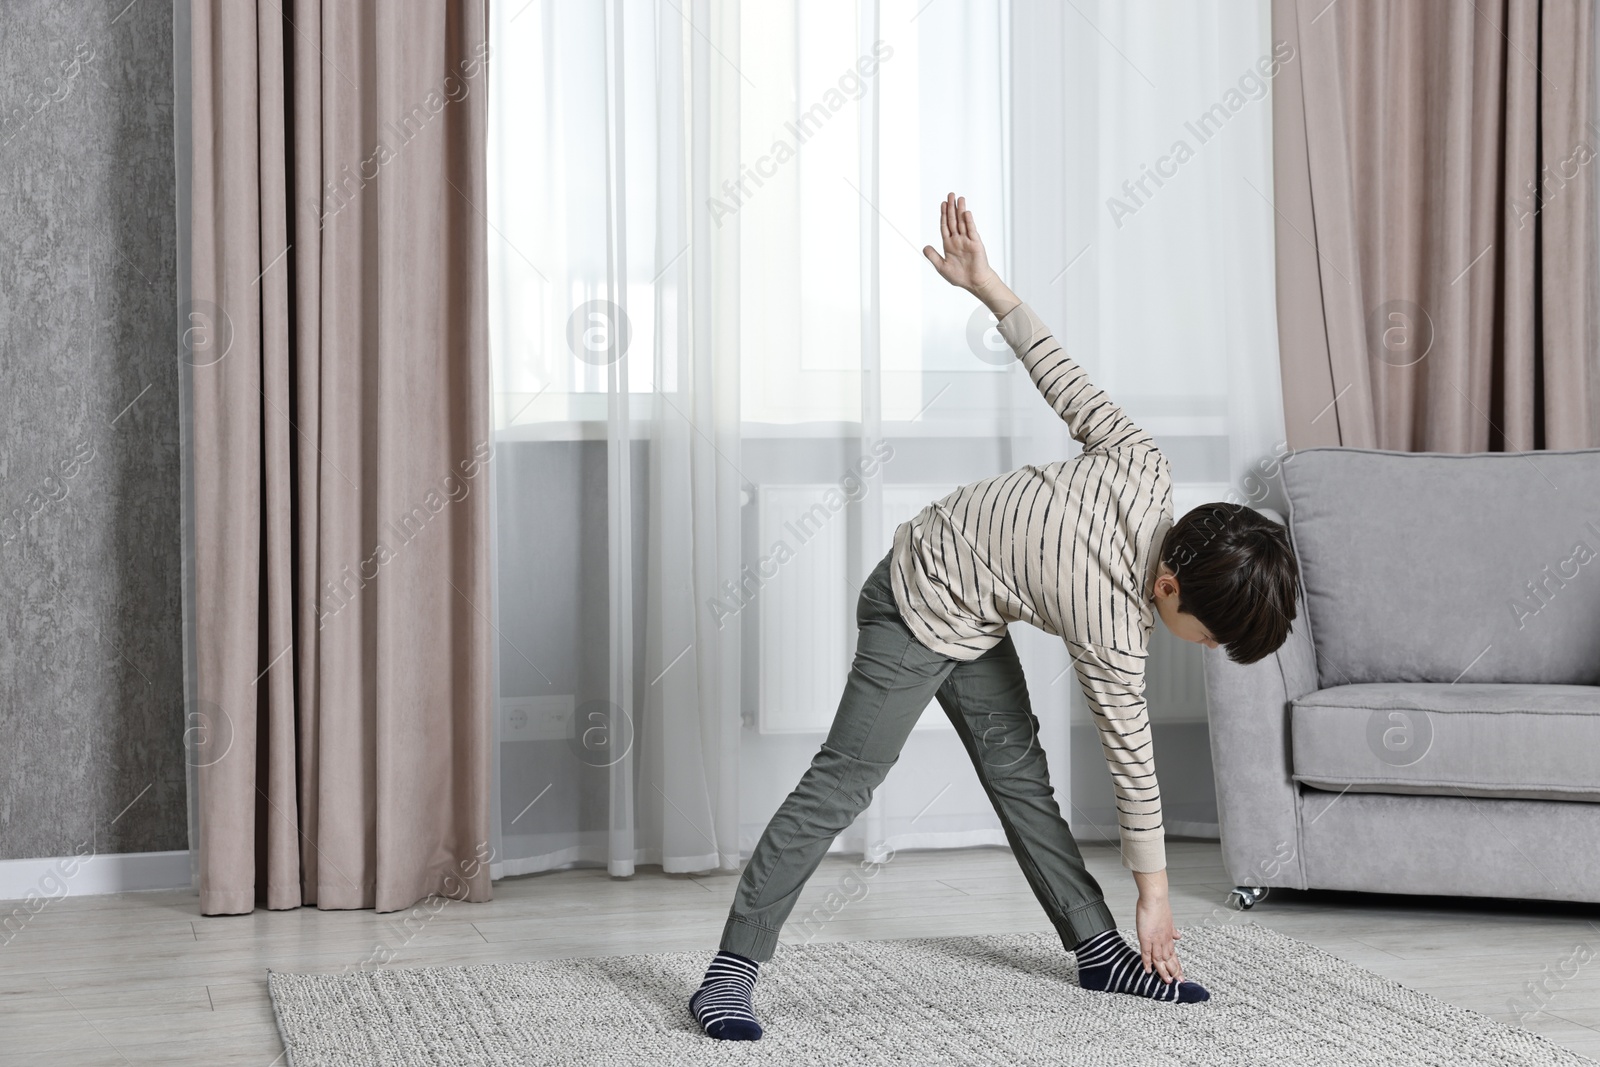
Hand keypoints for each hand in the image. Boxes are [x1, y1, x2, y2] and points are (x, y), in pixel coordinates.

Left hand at [922, 193, 1018, 316]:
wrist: (974, 283)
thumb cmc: (960, 277)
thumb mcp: (942, 267)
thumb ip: (933, 256)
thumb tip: (924, 247)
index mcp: (949, 244)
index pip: (945, 226)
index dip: (943, 215)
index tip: (942, 204)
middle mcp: (958, 240)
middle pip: (954, 220)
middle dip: (951, 208)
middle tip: (950, 195)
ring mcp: (967, 240)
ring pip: (963, 222)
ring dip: (961, 210)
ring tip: (959, 199)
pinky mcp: (976, 243)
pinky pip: (971, 230)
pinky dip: (969, 222)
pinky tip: (966, 213)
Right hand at [1132, 872, 1184, 983]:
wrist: (1155, 898)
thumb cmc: (1159, 906)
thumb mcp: (1169, 920)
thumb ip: (1172, 930)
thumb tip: (1178, 936)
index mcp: (1169, 936)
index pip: (1174, 954)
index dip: (1177, 965)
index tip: (1180, 974)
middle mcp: (1164, 940)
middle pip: (1169, 959)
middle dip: (1174, 971)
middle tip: (1177, 982)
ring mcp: (1155, 940)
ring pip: (1160, 959)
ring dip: (1163, 971)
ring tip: (1166, 981)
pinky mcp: (1145, 937)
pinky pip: (1146, 953)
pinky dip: (1147, 962)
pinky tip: (1148, 970)